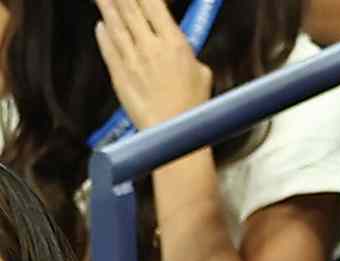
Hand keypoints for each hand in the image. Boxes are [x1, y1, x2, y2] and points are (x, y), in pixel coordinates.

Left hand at [95, 0, 212, 130]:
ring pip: (114, 25)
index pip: (154, 5)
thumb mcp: (203, 74)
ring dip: (106, 6)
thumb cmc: (193, 109)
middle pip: (129, 9)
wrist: (173, 133)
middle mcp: (150, 47)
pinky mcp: (119, 74)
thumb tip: (182, 47)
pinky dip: (103, 34)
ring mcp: (131, 59)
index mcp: (175, 44)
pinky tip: (100, 25)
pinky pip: (108, 48)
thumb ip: (188, 54)